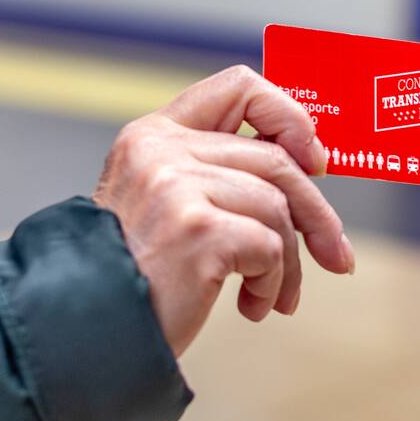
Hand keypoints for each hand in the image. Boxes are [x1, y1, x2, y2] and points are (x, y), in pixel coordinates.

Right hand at [93, 65, 354, 357]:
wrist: (84, 333)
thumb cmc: (134, 276)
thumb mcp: (166, 204)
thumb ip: (217, 174)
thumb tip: (311, 167)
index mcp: (153, 134)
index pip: (239, 87)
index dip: (289, 116)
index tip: (314, 161)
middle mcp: (161, 150)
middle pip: (276, 160)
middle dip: (315, 213)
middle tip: (335, 256)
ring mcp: (176, 186)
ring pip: (277, 208)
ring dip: (287, 263)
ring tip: (271, 297)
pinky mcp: (197, 230)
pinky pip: (270, 247)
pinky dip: (273, 283)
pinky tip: (251, 305)